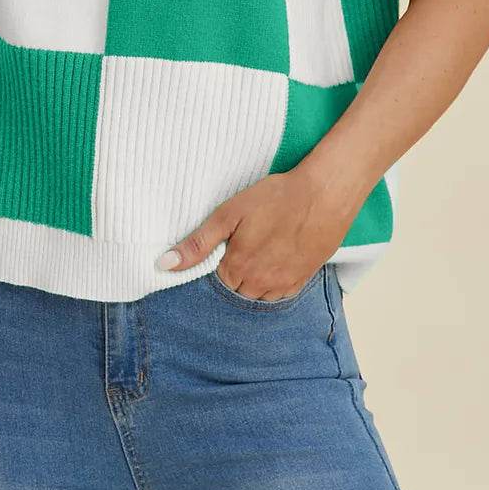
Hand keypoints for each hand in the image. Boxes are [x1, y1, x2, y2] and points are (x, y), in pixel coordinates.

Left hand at [154, 168, 358, 300]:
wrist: (325, 194)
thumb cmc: (276, 198)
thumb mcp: (229, 214)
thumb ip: (197, 243)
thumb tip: (163, 264)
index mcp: (237, 269)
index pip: (214, 282)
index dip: (215, 263)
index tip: (223, 247)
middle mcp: (260, 285)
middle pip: (235, 291)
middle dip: (233, 274)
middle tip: (241, 245)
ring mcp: (284, 285)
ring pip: (258, 295)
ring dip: (253, 281)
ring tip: (258, 251)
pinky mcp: (303, 279)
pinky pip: (281, 293)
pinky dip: (274, 282)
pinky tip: (275, 259)